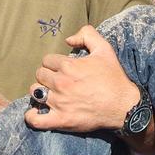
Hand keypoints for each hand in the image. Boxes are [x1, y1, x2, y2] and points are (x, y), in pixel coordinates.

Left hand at [24, 25, 139, 132]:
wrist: (123, 106)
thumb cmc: (114, 78)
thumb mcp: (105, 49)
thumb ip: (87, 35)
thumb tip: (68, 39)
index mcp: (68, 66)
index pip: (46, 60)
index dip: (53, 63)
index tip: (62, 68)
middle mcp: (61, 83)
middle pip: (40, 75)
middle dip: (47, 76)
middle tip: (57, 80)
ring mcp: (59, 102)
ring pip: (35, 92)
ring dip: (40, 91)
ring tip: (48, 93)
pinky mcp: (61, 120)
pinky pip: (36, 120)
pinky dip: (31, 117)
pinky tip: (34, 112)